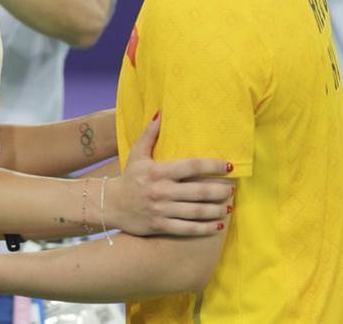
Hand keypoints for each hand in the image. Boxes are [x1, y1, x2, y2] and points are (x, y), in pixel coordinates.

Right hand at [109, 114, 233, 235]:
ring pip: (195, 211)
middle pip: (198, 191)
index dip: (212, 166)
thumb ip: (150, 134)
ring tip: (229, 207)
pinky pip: (186, 229)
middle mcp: (162, 191)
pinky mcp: (160, 225)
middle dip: (219, 190)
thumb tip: (161, 113)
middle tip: (233, 189)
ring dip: (216, 209)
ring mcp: (161, 210)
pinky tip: (218, 225)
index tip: (229, 166)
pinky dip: (204, 228)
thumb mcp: (137, 153)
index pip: (191, 166)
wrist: (110, 204)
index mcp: (159, 171)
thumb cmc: (129, 177)